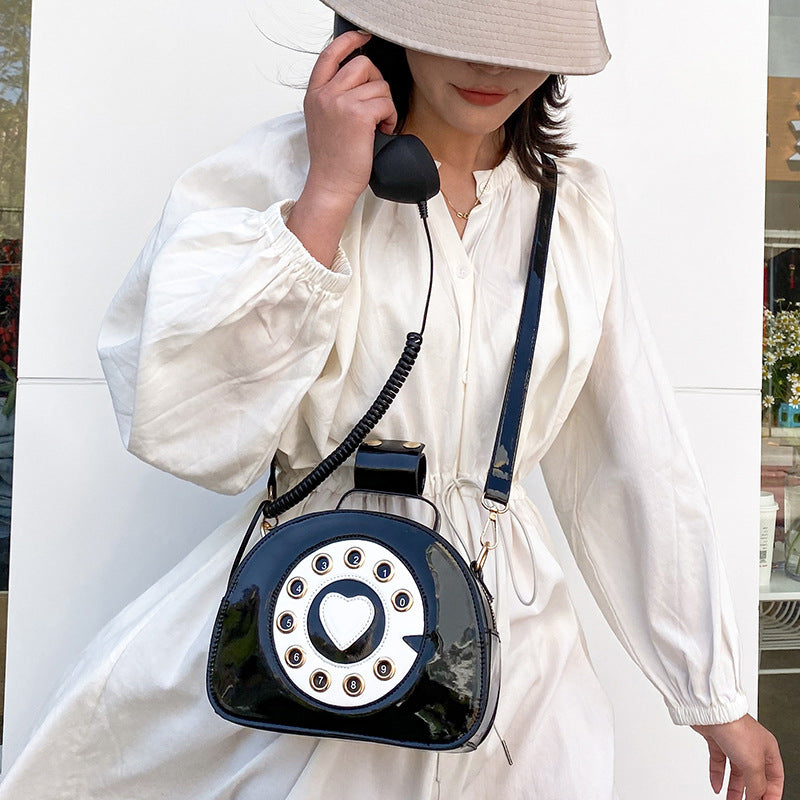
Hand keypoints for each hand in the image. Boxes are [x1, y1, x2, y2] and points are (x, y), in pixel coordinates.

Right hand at [303, 31, 398, 204]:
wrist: (330, 185)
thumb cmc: (331, 160)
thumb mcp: (323, 121)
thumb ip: (333, 97)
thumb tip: (359, 82)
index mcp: (315, 94)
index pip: (330, 54)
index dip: (350, 41)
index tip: (364, 38)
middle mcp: (325, 95)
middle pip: (362, 64)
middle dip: (377, 83)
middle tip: (376, 106)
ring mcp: (340, 103)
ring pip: (378, 84)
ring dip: (385, 104)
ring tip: (378, 125)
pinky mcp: (358, 116)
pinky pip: (386, 102)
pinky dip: (390, 117)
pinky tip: (382, 131)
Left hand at [691, 714, 782, 798]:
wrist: (711, 712)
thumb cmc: (736, 728)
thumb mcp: (753, 764)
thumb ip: (756, 785)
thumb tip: (756, 797)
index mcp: (768, 749)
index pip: (774, 777)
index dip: (771, 793)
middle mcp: (752, 745)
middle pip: (753, 775)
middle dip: (750, 792)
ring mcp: (734, 742)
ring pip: (735, 770)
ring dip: (733, 788)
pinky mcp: (717, 740)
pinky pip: (719, 762)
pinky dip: (718, 775)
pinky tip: (716, 786)